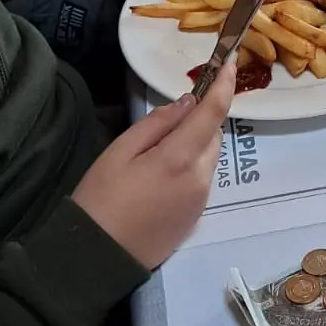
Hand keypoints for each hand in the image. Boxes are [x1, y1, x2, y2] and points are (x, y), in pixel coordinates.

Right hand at [72, 62, 235, 270]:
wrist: (96, 261)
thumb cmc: (100, 200)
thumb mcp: (120, 151)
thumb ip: (157, 123)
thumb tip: (187, 102)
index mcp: (181, 159)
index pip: (214, 113)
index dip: (224, 85)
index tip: (228, 63)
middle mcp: (201, 179)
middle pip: (213, 135)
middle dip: (200, 120)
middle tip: (169, 119)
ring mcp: (201, 201)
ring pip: (209, 158)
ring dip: (196, 145)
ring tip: (158, 152)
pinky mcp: (195, 218)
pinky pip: (202, 180)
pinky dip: (191, 167)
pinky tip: (160, 178)